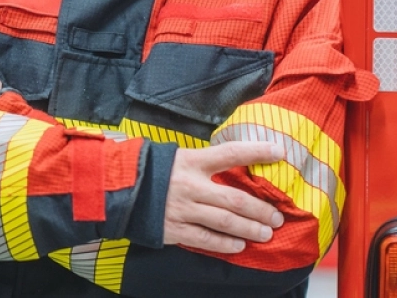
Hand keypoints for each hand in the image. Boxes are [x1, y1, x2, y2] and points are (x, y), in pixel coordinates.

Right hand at [163, 142, 285, 253]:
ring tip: (265, 233)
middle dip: (260, 210)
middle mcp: (190, 186)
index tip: (278, 152)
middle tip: (277, 217)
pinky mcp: (175, 229)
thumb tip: (235, 165)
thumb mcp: (177, 156)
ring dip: (250, 229)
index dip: (255, 152)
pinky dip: (226, 243)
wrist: (118, 188)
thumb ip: (203, 163)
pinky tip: (239, 245)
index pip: (230, 153)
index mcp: (191, 162)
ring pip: (225, 222)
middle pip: (235, 199)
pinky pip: (206, 239)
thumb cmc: (152, 169)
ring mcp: (183, 210)